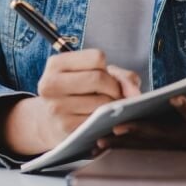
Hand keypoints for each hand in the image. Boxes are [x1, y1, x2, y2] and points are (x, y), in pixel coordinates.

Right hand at [1, 50, 141, 156]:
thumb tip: (135, 93)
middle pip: (99, 79)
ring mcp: (56, 107)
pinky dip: (107, 120)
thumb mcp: (91, 75)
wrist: (50, 122)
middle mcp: (50, 83)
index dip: (107, 68)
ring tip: (107, 108)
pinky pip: (98, 121)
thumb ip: (120, 76)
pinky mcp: (65, 127)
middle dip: (114, 88)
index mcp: (55, 64)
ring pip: (101, 102)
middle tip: (113, 96)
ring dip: (112, 106)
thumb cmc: (78, 93)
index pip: (96, 57)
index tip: (104, 77)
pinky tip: (101, 120)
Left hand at [96, 66, 185, 159]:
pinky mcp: (169, 154)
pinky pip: (143, 154)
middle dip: (139, 133)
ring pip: (148, 148)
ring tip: (99, 141)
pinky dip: (123, 151)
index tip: (174, 99)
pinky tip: (101, 148)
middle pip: (163, 136)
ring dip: (124, 146)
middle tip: (116, 127)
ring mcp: (178, 150)